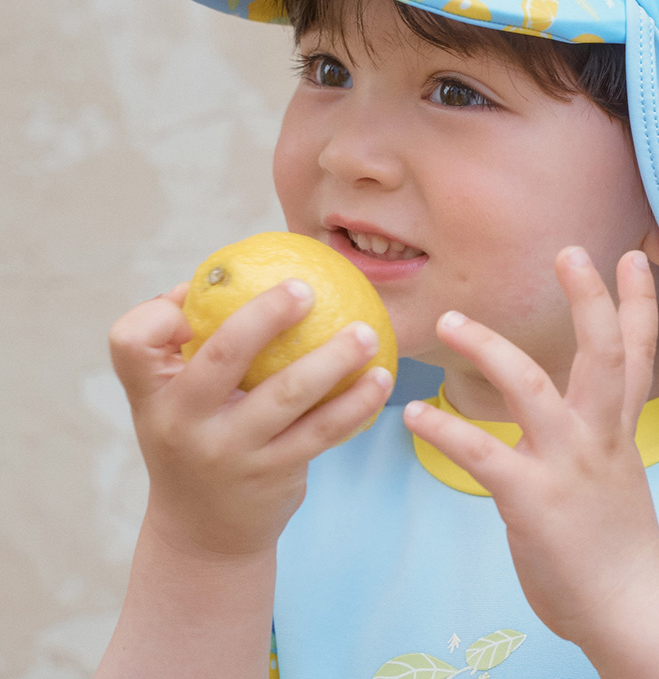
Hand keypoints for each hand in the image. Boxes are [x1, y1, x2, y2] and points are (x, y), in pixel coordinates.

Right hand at [109, 279, 393, 559]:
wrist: (202, 534)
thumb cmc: (194, 437)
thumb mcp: (174, 400)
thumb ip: (193, 343)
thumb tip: (233, 272)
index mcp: (153, 393)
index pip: (130, 342)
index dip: (159, 313)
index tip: (194, 292)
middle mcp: (183, 422)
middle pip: (222, 356)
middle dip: (266, 316)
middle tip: (307, 288)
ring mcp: (230, 452)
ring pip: (288, 394)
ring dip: (334, 358)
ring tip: (365, 333)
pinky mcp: (273, 474)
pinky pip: (323, 430)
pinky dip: (356, 402)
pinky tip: (381, 378)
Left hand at [403, 247, 658, 648]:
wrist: (631, 607)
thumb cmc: (618, 542)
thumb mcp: (617, 471)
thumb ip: (598, 432)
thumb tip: (576, 410)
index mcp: (617, 427)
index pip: (635, 354)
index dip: (637, 304)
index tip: (636, 256)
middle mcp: (598, 435)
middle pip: (602, 354)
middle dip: (590, 300)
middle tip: (570, 251)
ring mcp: (567, 465)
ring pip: (531, 386)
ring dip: (487, 347)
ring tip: (449, 320)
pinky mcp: (532, 500)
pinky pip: (482, 453)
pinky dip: (445, 429)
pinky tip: (413, 412)